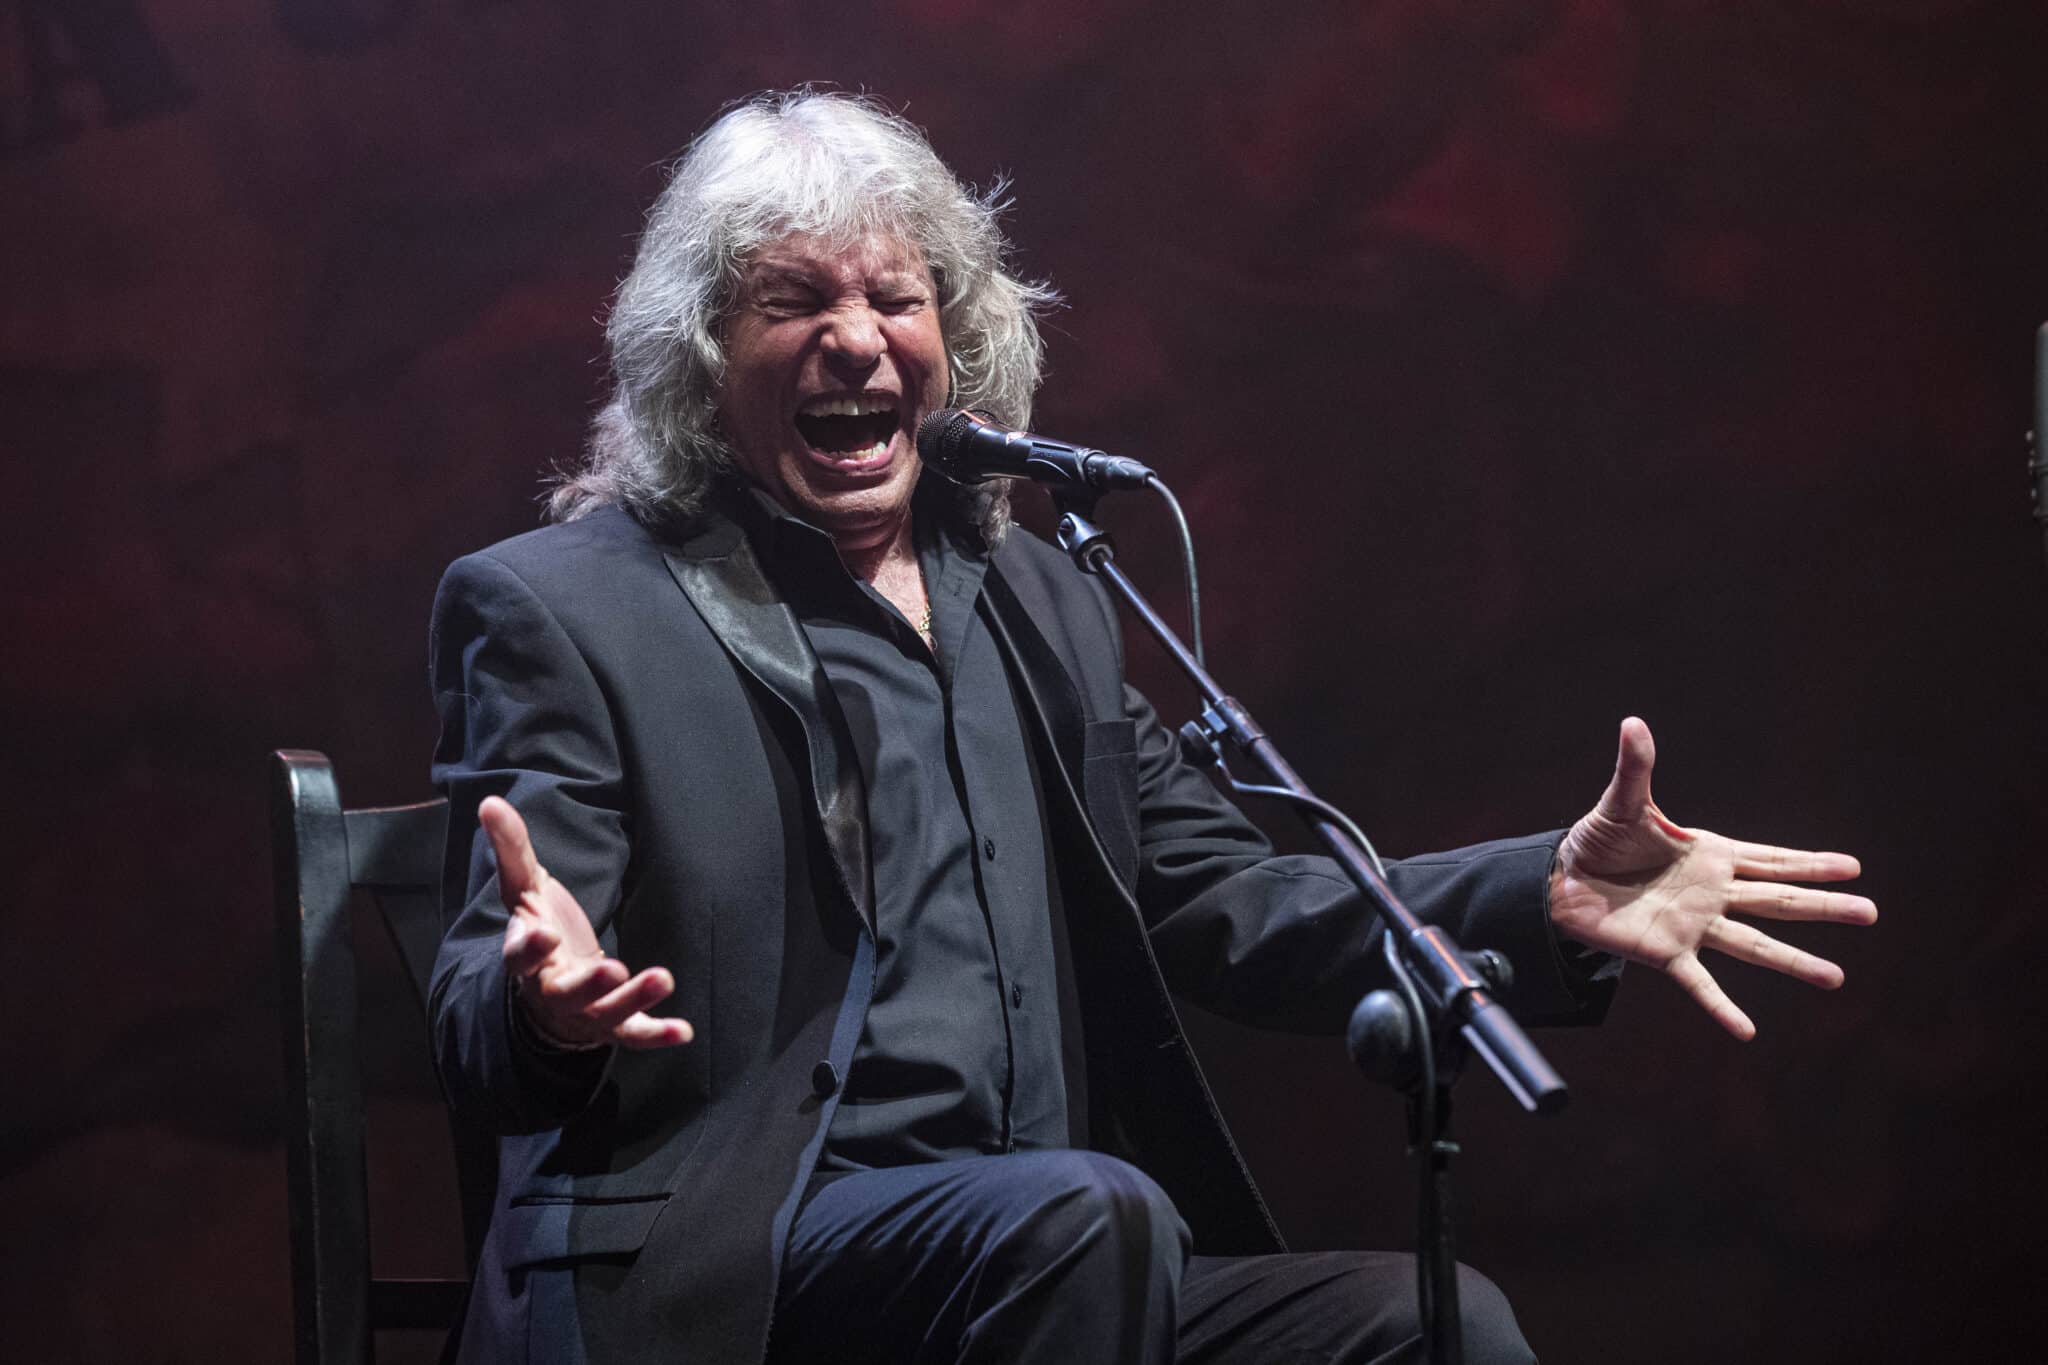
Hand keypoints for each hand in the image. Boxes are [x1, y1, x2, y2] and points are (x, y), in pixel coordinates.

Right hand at [480, 796, 693, 1050]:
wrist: (547, 991)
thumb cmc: (539, 930)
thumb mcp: (525, 889)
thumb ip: (512, 849)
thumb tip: (490, 802)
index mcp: (526, 957)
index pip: (518, 957)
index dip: (527, 948)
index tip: (540, 934)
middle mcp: (551, 991)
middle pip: (565, 993)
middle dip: (588, 983)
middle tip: (611, 970)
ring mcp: (582, 1013)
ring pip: (605, 1013)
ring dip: (633, 999)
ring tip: (663, 979)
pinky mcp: (611, 1026)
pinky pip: (633, 1035)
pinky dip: (656, 1035)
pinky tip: (684, 1032)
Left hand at [1549, 718, 1876, 1039]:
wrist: (1560, 881)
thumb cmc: (1596, 841)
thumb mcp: (1621, 803)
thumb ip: (1636, 768)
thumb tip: (1633, 723)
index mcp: (1709, 856)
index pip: (1770, 859)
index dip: (1810, 863)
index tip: (1853, 868)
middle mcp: (1711, 894)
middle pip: (1778, 901)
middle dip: (1824, 906)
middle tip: (1871, 913)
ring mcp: (1693, 926)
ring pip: (1754, 946)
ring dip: (1794, 962)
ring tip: (1836, 979)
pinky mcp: (1665, 953)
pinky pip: (1699, 984)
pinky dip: (1722, 1008)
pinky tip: (1747, 1032)